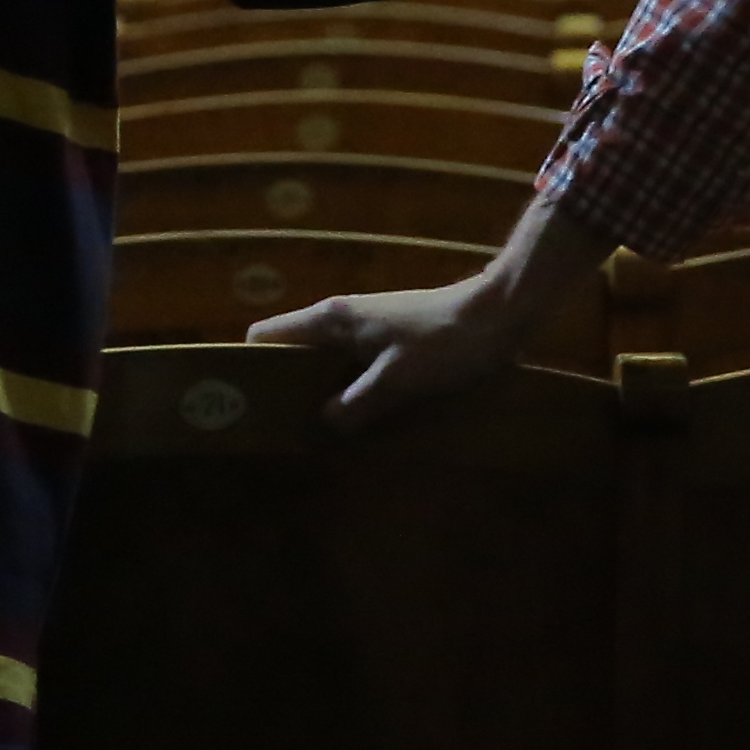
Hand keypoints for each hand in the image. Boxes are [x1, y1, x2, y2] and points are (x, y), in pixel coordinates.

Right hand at [246, 266, 535, 423]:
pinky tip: (364, 421)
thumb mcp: (394, 380)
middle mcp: (340, 318)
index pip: (265, 335)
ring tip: (323, 435)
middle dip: (287, 387)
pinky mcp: (391, 340)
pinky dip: (352, 390)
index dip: (251, 366)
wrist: (498, 314)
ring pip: (326, 363)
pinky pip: (355, 368)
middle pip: (293, 352)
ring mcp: (366, 327)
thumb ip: (354, 405)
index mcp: (330, 319)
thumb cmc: (441, 342)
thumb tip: (323, 424)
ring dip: (323, 393)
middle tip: (287, 431)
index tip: (252, 404)